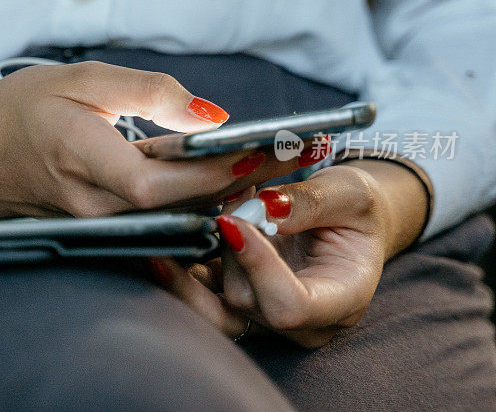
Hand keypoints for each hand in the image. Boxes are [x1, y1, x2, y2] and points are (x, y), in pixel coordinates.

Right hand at [0, 61, 304, 220]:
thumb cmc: (18, 111)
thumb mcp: (81, 80)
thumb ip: (148, 93)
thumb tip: (211, 116)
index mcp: (80, 161)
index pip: (159, 183)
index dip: (213, 172)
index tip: (263, 150)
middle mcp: (91, 205)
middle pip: (179, 207)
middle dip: (241, 182)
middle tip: (293, 155)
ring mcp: (96, 223)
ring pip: (174, 217)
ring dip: (226, 193)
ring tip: (272, 163)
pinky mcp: (101, 226)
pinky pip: (157, 218)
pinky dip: (196, 199)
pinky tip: (226, 178)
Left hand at [160, 160, 427, 346]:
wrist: (343, 222)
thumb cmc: (353, 210)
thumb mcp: (348, 195)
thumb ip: (311, 203)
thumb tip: (267, 207)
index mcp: (340, 301)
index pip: (291, 306)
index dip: (258, 267)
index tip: (233, 221)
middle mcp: (300, 322)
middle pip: (244, 302)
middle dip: (227, 248)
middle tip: (225, 202)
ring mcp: (263, 316)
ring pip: (210, 307)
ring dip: (190, 262)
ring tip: (180, 218)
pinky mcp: (233, 300)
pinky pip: (197, 293)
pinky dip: (180, 265)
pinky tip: (164, 234)